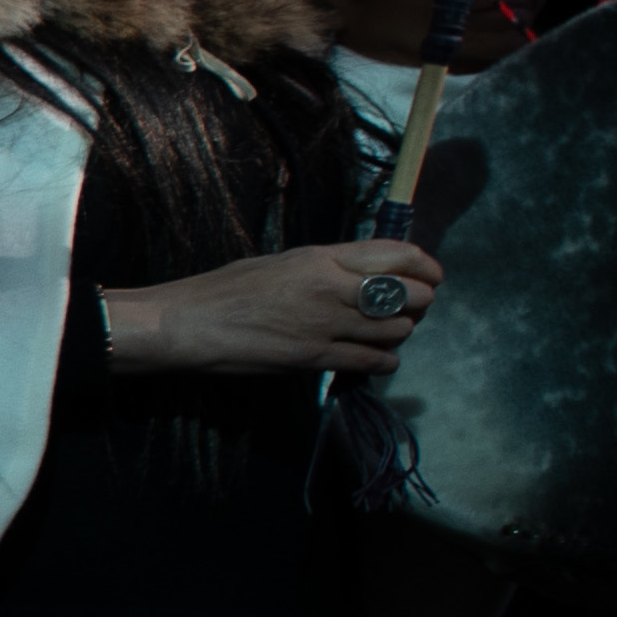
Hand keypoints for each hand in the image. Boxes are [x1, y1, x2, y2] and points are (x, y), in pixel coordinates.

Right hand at [106, 242, 439, 378]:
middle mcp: (332, 289)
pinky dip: (385, 361)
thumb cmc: (223, 289)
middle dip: (419, 303)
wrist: (186, 325)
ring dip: (401, 333)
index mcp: (322, 258)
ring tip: (387, 332)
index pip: (399, 255)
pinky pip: (373, 361)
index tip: (430, 275)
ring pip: (397, 330)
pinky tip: (376, 357)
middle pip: (409, 295)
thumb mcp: (279, 262)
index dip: (426, 266)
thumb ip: (324, 267)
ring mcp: (326, 326)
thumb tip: (361, 274)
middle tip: (410, 308)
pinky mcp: (316, 359)